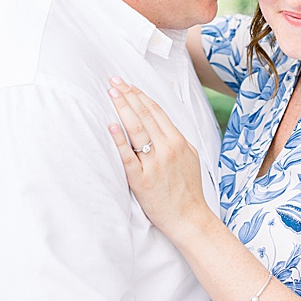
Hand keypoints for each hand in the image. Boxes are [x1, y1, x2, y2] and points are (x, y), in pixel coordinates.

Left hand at [105, 79, 207, 238]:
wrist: (190, 219)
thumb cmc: (186, 190)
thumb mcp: (189, 158)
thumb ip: (174, 140)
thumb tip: (158, 123)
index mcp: (178, 142)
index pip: (156, 112)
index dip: (140, 95)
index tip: (127, 83)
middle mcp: (168, 149)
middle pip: (145, 116)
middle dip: (128, 95)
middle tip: (114, 81)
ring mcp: (155, 164)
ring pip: (137, 131)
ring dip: (123, 109)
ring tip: (111, 94)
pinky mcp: (141, 181)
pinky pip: (128, 157)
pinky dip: (119, 140)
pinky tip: (111, 126)